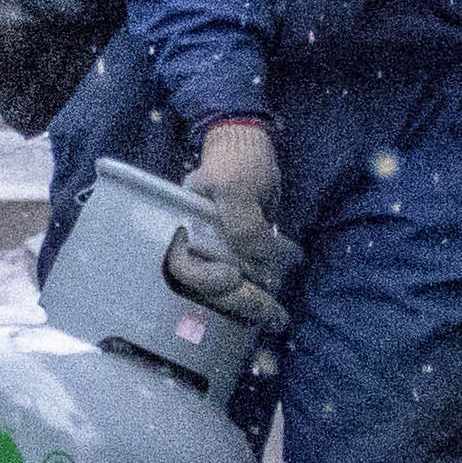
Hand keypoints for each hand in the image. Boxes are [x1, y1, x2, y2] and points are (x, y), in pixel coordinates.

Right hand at [163, 117, 292, 310]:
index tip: (233, 276)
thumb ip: (244, 226)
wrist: (248, 147)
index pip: (183, 267)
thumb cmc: (237, 164)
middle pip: (207, 289)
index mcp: (183, 228)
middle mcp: (195, 244)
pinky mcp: (238, 255)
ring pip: (227, 292)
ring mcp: (216, 250)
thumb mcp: (238, 189)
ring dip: (253, 305)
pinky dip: (260, 297)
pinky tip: (276, 308)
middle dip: (239, 301)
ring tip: (278, 316)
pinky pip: (245, 284)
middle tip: (271, 312)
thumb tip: (260, 264)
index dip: (205, 280)